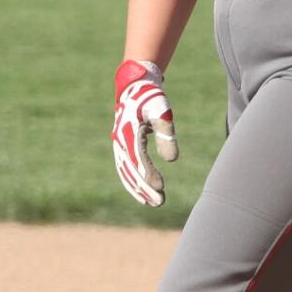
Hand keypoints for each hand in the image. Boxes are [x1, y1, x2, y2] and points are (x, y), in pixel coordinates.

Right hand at [111, 59, 178, 206]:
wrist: (135, 88)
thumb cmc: (151, 98)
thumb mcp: (162, 112)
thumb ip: (167, 134)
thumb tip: (172, 160)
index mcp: (128, 131)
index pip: (138, 158)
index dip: (148, 174)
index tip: (160, 188)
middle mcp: (120, 141)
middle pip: (130, 170)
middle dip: (144, 188)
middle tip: (159, 203)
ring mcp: (119, 145)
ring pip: (126, 173)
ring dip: (137, 189)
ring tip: (152, 203)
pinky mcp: (122, 148)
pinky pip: (125, 169)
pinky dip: (133, 182)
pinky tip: (143, 193)